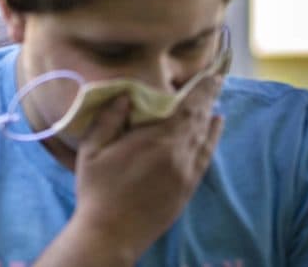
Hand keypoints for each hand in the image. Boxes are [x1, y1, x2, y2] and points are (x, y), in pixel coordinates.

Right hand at [71, 74, 224, 260]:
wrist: (111, 234)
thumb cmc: (97, 190)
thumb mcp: (92, 150)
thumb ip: (108, 120)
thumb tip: (124, 95)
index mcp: (156, 141)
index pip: (187, 108)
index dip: (201, 90)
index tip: (210, 74)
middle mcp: (178, 156)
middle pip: (200, 120)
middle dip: (208, 98)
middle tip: (215, 80)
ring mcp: (186, 174)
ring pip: (205, 138)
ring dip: (210, 117)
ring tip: (214, 101)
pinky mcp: (188, 189)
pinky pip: (206, 157)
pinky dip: (212, 139)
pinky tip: (215, 128)